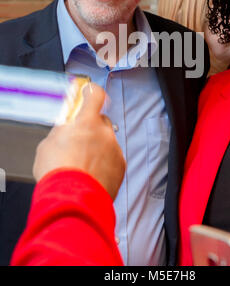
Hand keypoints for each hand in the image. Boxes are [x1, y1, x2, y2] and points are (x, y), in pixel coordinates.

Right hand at [33, 83, 125, 199]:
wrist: (72, 200)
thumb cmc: (58, 173)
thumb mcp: (48, 144)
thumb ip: (61, 130)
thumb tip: (66, 125)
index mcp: (86, 122)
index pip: (95, 94)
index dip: (91, 91)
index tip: (88, 91)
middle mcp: (104, 132)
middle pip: (101, 120)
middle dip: (91, 127)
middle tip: (78, 139)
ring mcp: (114, 149)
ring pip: (107, 141)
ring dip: (98, 147)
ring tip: (82, 163)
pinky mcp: (120, 166)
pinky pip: (113, 158)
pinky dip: (104, 162)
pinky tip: (90, 173)